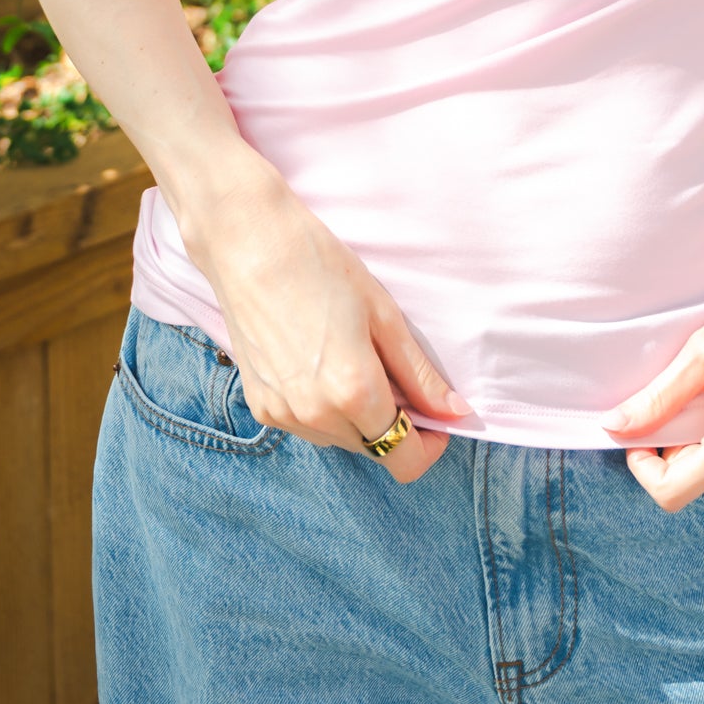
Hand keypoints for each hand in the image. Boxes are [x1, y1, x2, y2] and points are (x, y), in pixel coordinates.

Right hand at [190, 169, 467, 484]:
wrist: (249, 244)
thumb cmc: (321, 266)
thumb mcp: (383, 314)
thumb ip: (419, 374)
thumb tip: (454, 411)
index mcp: (354, 392)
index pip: (403, 459)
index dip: (428, 447)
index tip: (436, 420)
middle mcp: (316, 415)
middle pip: (373, 449)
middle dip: (394, 425)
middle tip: (391, 372)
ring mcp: (283, 414)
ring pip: (339, 439)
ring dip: (357, 418)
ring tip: (352, 360)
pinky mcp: (260, 406)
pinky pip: (307, 426)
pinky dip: (324, 409)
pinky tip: (320, 364)